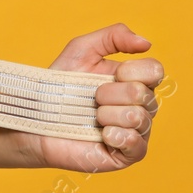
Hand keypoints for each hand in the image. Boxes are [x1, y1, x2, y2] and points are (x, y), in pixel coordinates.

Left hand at [26, 23, 162, 174]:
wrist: (37, 117)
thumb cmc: (60, 84)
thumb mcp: (82, 50)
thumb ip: (114, 36)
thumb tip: (147, 43)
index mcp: (135, 81)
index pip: (155, 70)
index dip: (132, 70)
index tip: (112, 73)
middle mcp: (141, 106)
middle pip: (145, 94)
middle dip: (110, 93)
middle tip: (93, 98)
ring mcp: (135, 132)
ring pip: (139, 118)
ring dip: (108, 114)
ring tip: (94, 117)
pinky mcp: (126, 155)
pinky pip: (137, 145)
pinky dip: (117, 136)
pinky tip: (102, 134)